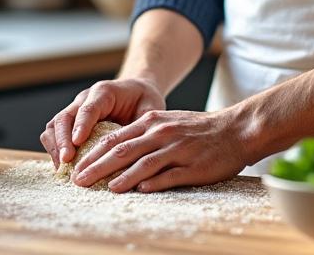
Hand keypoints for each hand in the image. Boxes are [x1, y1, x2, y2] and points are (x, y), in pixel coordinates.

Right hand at [40, 78, 165, 167]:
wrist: (136, 92)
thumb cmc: (144, 100)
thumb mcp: (151, 107)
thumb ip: (145, 123)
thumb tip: (140, 146)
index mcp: (104, 92)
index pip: (88, 108)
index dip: (81, 125)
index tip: (77, 142)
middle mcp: (84, 99)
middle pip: (65, 117)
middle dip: (62, 140)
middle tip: (67, 161)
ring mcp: (75, 110)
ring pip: (54, 126)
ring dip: (55, 147)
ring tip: (63, 168)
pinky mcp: (71, 123)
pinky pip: (54, 134)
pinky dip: (55, 150)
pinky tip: (63, 168)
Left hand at [69, 108, 252, 192]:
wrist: (236, 130)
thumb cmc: (200, 130)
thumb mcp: (168, 123)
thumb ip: (144, 136)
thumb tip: (117, 153)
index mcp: (152, 123)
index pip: (115, 139)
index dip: (93, 154)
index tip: (77, 167)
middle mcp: (161, 134)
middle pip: (122, 150)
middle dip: (97, 166)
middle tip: (79, 180)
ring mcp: (176, 149)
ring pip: (142, 163)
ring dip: (121, 177)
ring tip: (105, 188)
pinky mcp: (192, 166)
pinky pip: (168, 175)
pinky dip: (152, 183)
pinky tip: (138, 190)